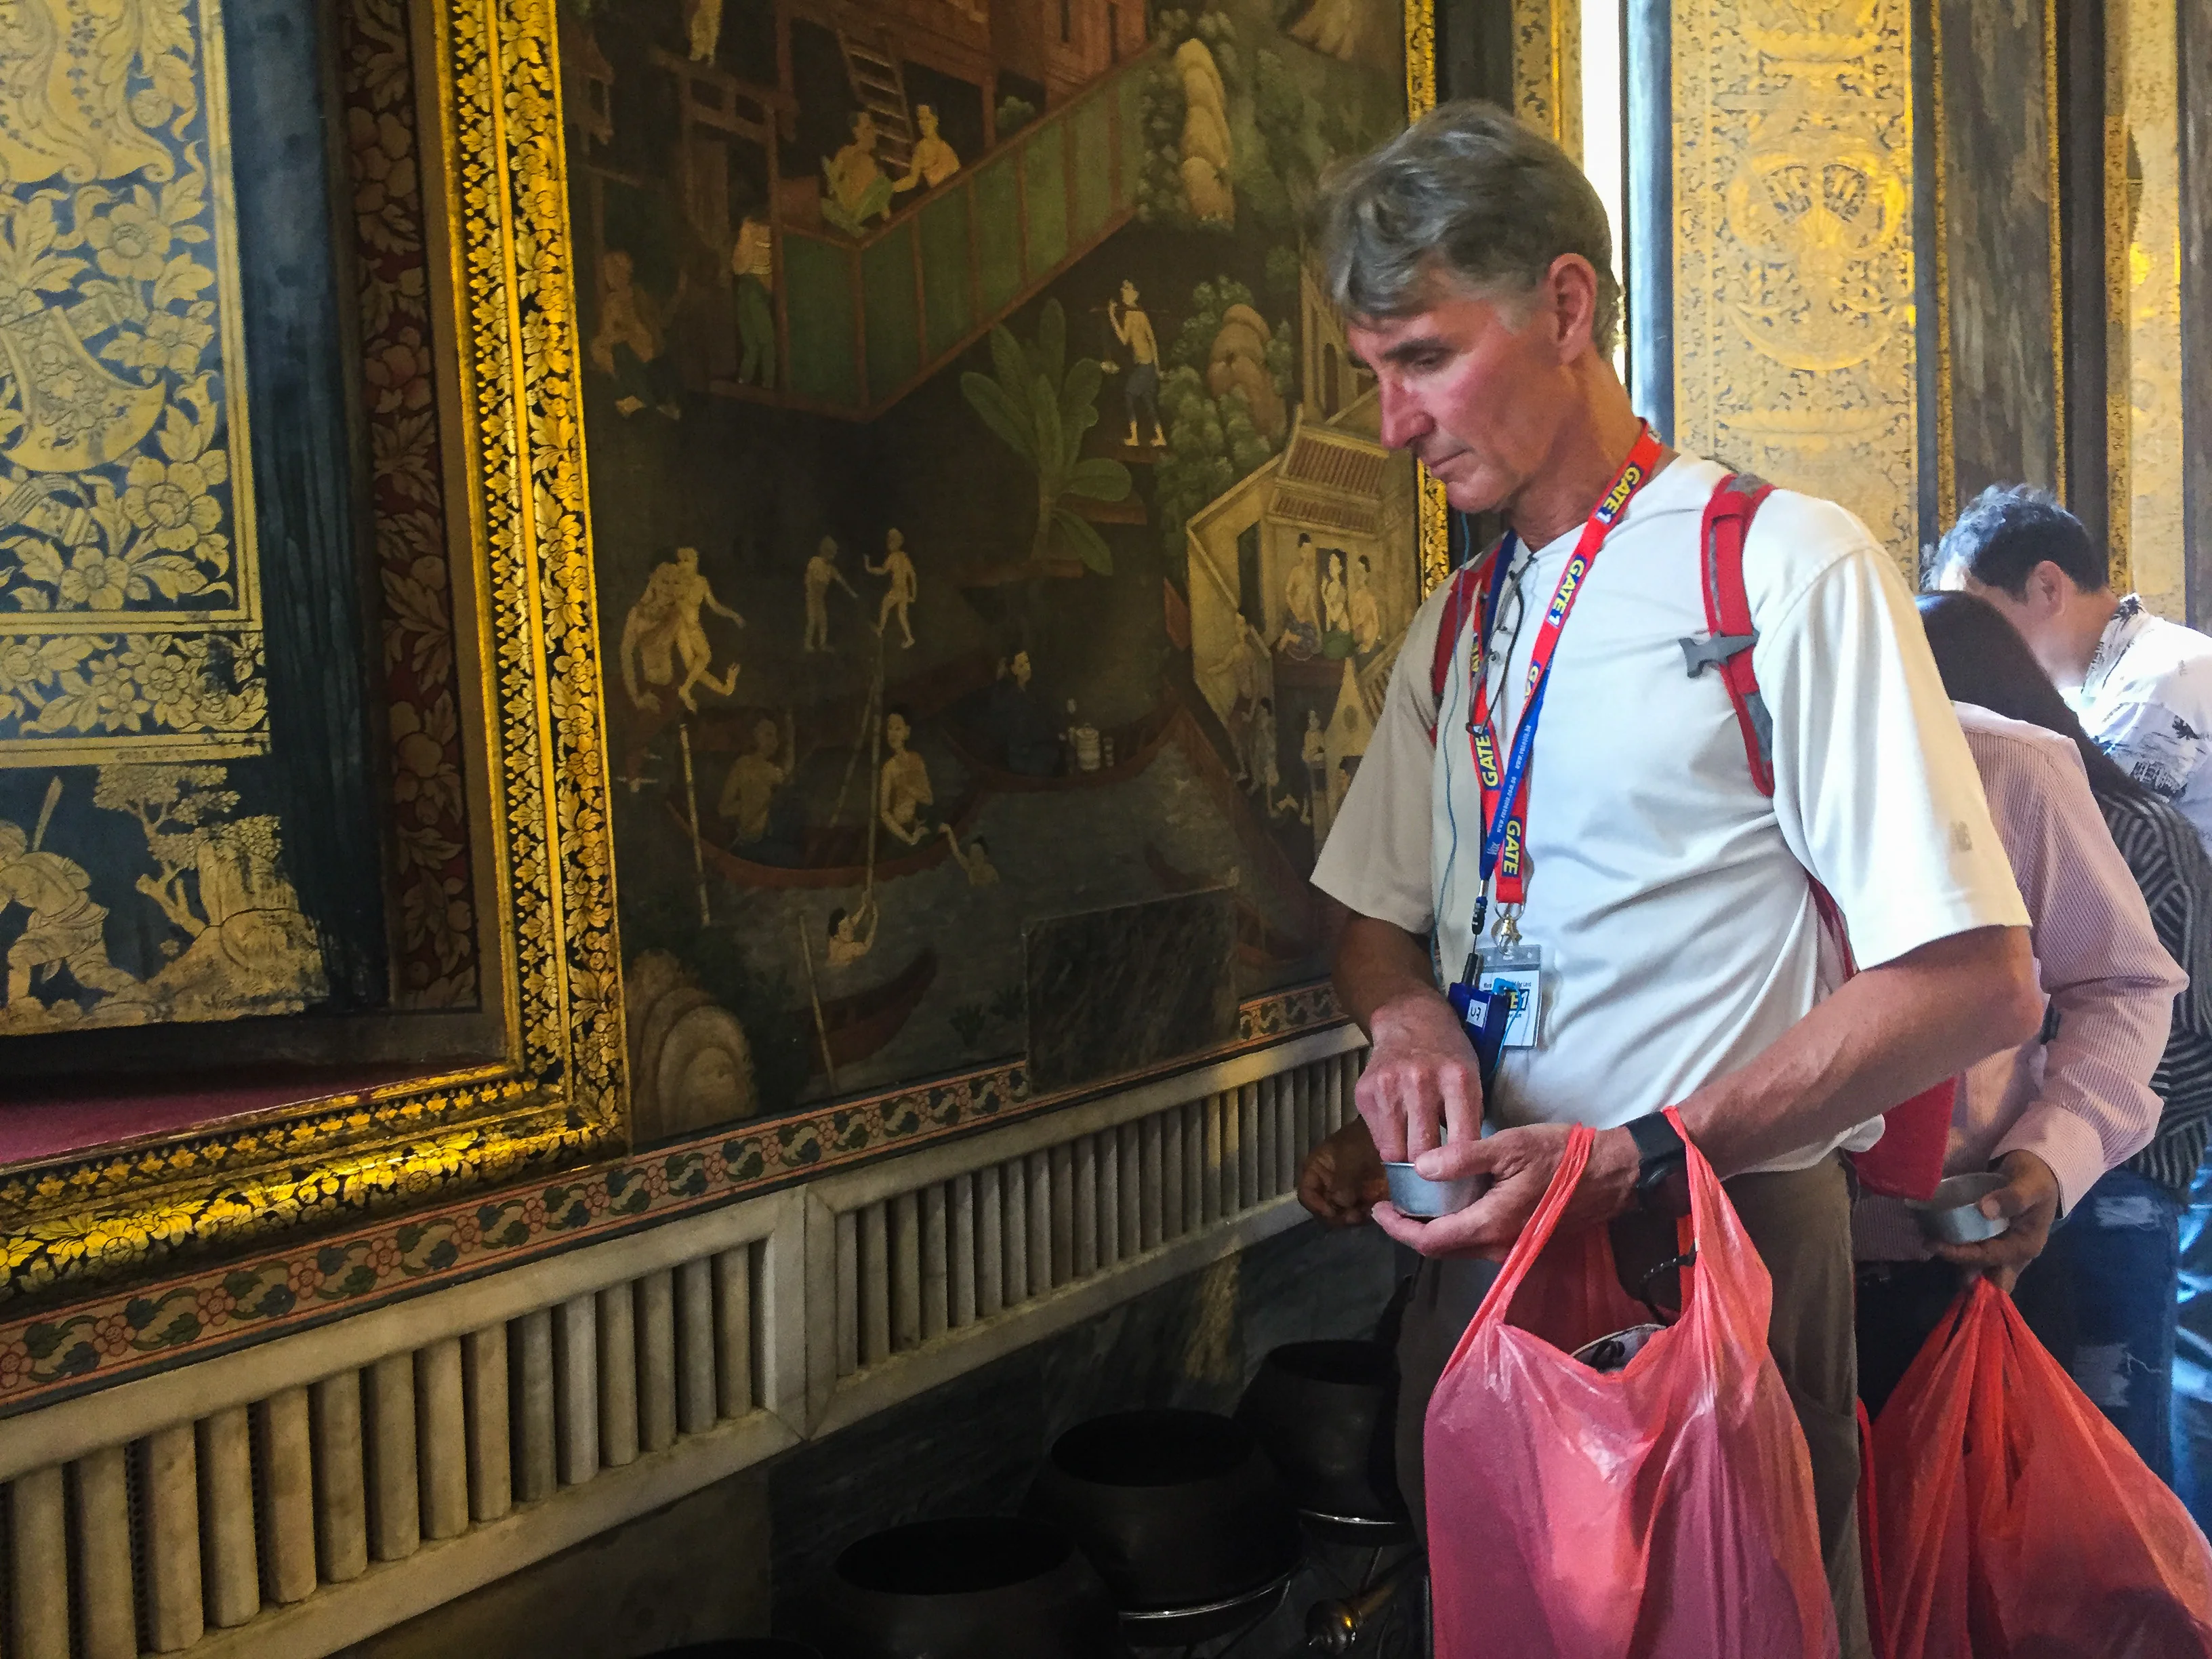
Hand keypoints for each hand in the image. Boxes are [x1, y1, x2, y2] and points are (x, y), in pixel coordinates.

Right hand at [1297, 1118, 1384, 1227]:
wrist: (1392, 1135)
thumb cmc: (1363, 1140)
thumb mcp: (1349, 1156)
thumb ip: (1342, 1181)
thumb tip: (1340, 1203)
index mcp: (1317, 1171)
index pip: (1306, 1194)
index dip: (1316, 1206)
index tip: (1332, 1212)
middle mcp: (1328, 1185)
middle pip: (1323, 1210)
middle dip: (1336, 1216)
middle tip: (1352, 1215)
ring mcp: (1347, 1194)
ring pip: (1341, 1216)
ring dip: (1352, 1219)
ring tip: (1364, 1212)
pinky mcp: (1365, 1200)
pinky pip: (1360, 1216)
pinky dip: (1366, 1217)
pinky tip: (1374, 1210)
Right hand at [1354, 994, 1484, 1162]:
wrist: (1410, 1021)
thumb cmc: (1448, 1056)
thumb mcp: (1472, 1080)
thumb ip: (1470, 1121)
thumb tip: (1462, 1169)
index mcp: (1457, 1080)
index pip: (1460, 1145)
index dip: (1459, 1168)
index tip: (1458, 1176)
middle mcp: (1421, 1081)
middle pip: (1424, 1152)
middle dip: (1429, 1166)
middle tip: (1434, 1166)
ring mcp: (1389, 1085)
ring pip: (1395, 1152)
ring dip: (1405, 1156)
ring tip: (1414, 1147)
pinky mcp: (1365, 1091)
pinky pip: (1377, 1139)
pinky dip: (1389, 1140)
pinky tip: (1398, 1126)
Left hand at [1371, 1122, 1639, 1259]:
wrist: (1613, 1174)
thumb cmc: (1562, 1156)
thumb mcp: (1509, 1145)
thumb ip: (1463, 1158)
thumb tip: (1420, 1168)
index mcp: (1490, 1225)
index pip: (1429, 1240)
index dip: (1398, 1227)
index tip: (1378, 1208)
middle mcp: (1498, 1248)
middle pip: (1441, 1249)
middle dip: (1411, 1229)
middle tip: (1391, 1204)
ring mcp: (1513, 1250)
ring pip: (1460, 1248)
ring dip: (1434, 1230)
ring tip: (1415, 1201)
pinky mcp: (1524, 1244)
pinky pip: (1478, 1243)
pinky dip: (1456, 1228)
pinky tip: (1451, 1204)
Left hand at [1932, 1149, 2060, 1292]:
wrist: (2038, 1170)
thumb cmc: (2037, 1178)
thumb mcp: (2031, 1185)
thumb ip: (2013, 1198)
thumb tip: (1984, 1210)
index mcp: (2026, 1246)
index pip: (1989, 1258)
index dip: (1962, 1255)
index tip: (1935, 1245)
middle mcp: (2014, 1253)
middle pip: (1986, 1275)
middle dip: (1959, 1271)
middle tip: (1931, 1249)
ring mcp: (2002, 1247)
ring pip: (1977, 1264)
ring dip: (1954, 1257)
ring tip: (1927, 1240)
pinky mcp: (1992, 1238)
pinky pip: (1974, 1249)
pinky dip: (1957, 1246)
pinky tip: (1935, 1235)